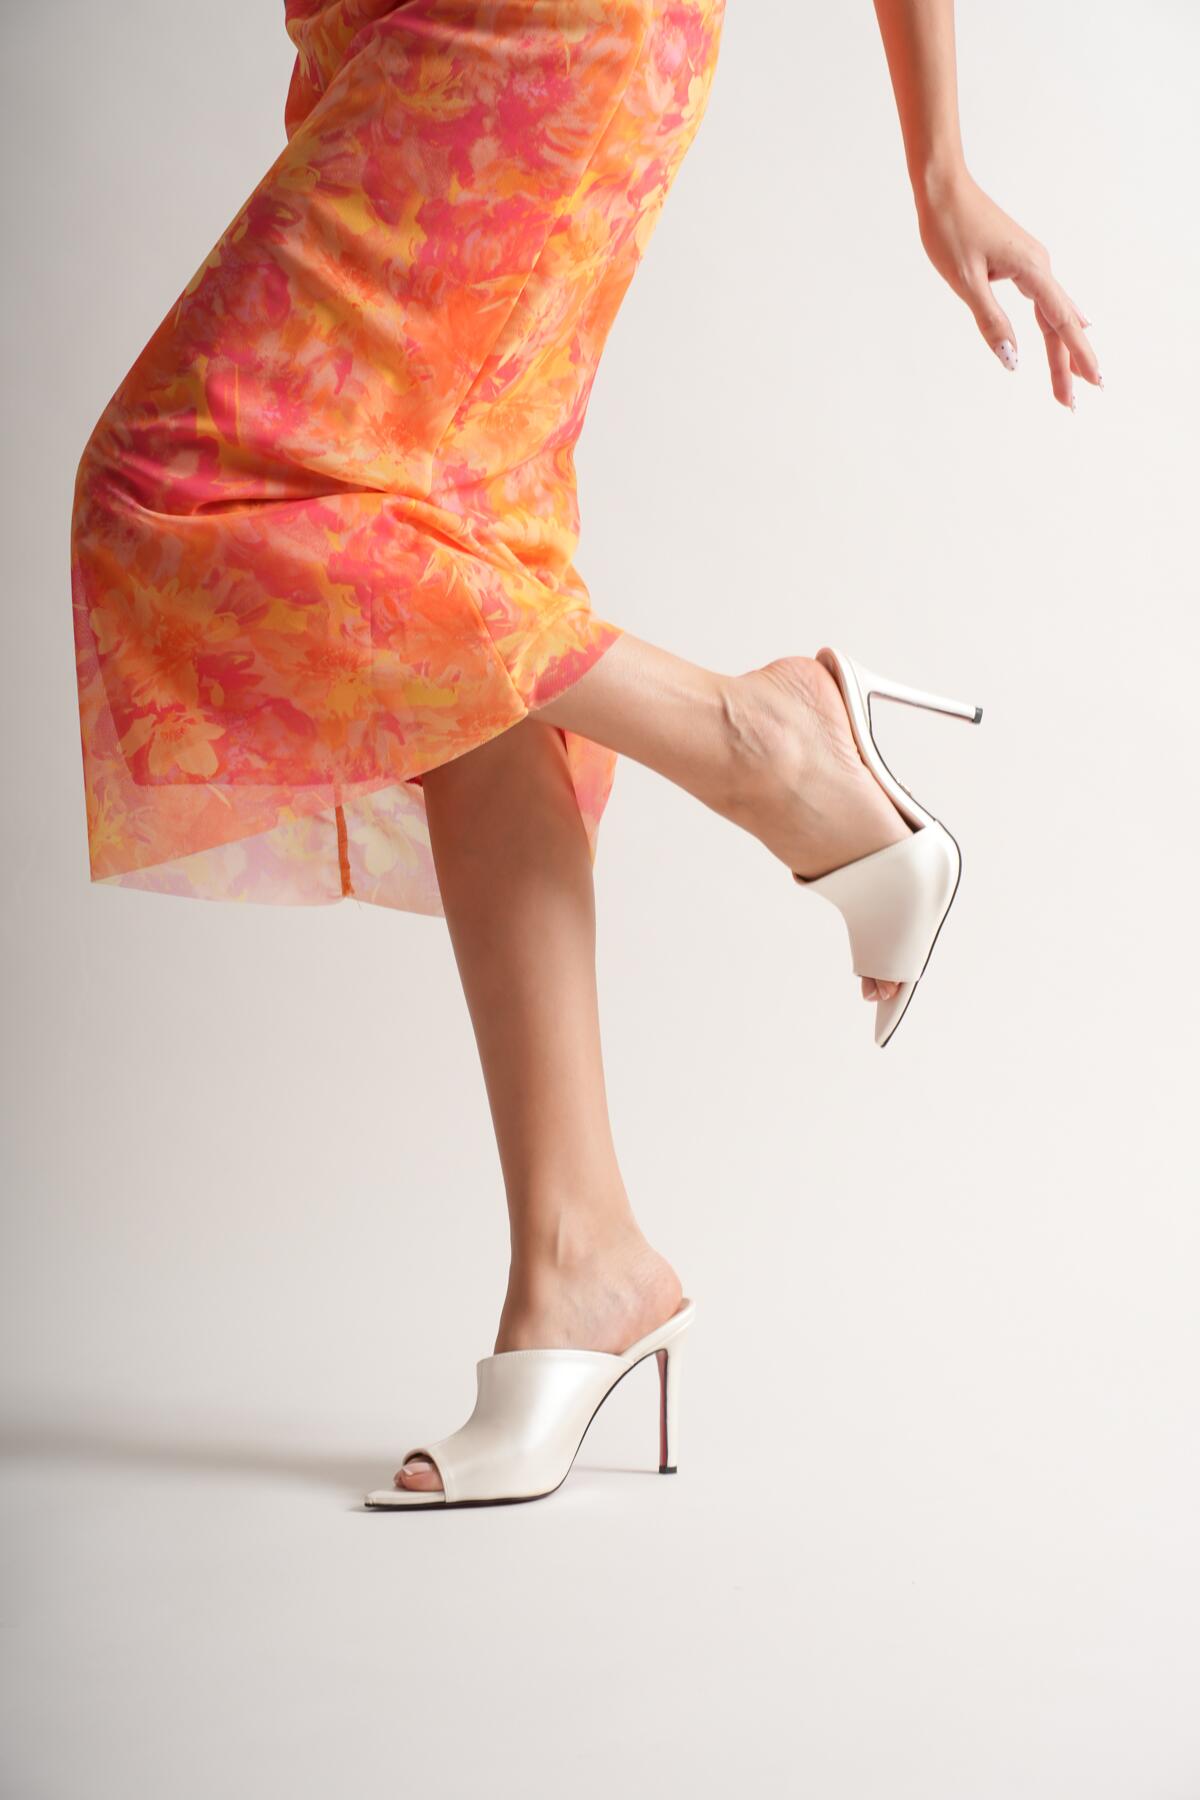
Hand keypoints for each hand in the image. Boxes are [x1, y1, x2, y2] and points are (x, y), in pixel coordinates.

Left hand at [915, 163, 1102, 408]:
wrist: (942, 187)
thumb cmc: (950, 229)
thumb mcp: (965, 281)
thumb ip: (991, 321)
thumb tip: (1012, 359)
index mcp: (1031, 270)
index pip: (1061, 322)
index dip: (1077, 356)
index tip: (1094, 383)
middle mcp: (1039, 266)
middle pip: (1059, 323)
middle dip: (1067, 363)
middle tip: (1072, 402)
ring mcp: (1031, 263)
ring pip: (1051, 313)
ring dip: (1060, 347)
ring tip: (1072, 380)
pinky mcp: (1020, 262)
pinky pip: (1044, 299)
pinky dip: (1055, 321)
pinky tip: (1071, 327)